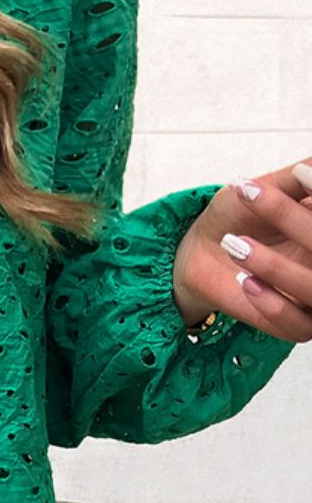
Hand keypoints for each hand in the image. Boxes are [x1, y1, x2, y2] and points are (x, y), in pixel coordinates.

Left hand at [171, 158, 311, 341]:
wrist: (202, 251)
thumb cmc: (239, 216)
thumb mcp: (267, 186)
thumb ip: (300, 176)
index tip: (294, 178)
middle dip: (293, 221)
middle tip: (251, 195)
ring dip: (277, 269)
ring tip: (234, 244)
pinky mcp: (298, 324)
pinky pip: (298, 325)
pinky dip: (273, 305)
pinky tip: (245, 281)